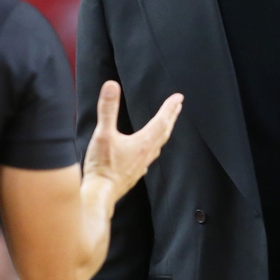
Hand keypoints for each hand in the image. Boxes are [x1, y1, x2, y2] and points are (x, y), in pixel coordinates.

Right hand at [83, 81, 182, 203]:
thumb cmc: (102, 166)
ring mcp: (142, 164)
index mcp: (143, 143)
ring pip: (158, 144)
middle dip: (171, 117)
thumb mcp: (103, 134)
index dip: (169, 107)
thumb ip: (108, 109)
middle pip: (164, 132)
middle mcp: (146, 154)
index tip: (178, 97)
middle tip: (178, 106)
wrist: (101, 194)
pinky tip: (149, 150)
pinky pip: (150, 156)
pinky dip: (154, 146)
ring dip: (164, 131)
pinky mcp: (135, 173)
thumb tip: (111, 86)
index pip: (161, 121)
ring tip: (166, 125)